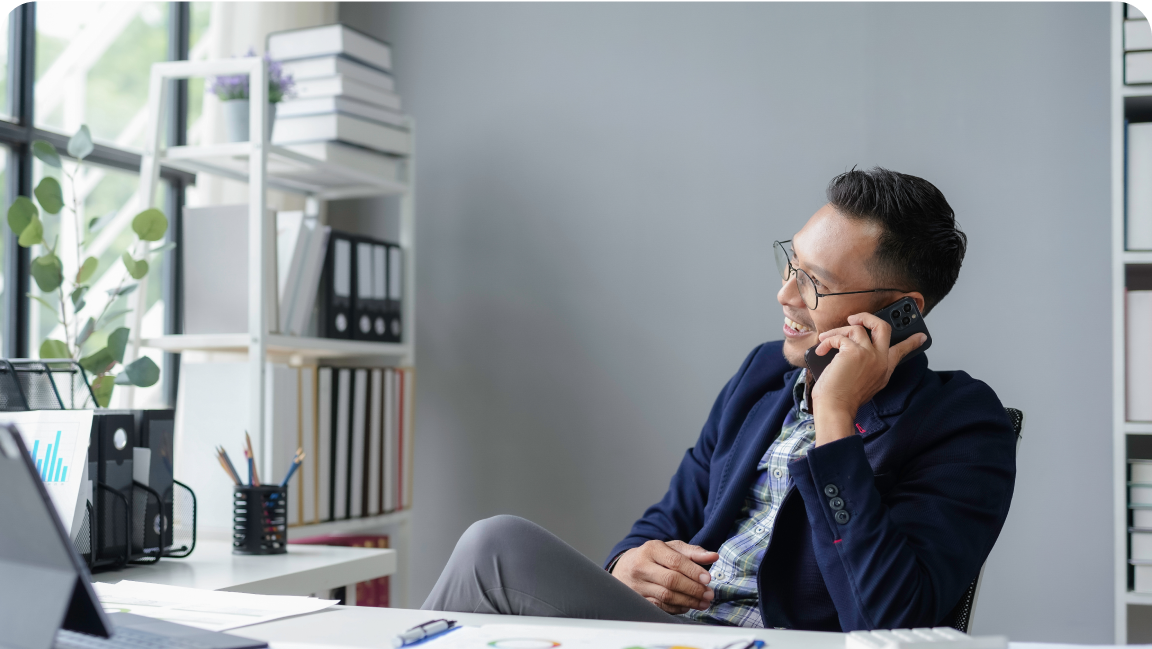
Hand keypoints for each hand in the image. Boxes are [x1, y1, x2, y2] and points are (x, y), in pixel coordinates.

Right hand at [611, 540, 717, 613]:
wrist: (626, 567)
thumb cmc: (653, 557)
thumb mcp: (671, 548)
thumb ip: (693, 552)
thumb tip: (713, 556)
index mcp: (651, 549)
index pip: (675, 561)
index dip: (693, 571)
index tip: (708, 579)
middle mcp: (642, 566)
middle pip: (671, 580)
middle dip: (693, 589)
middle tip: (708, 594)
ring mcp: (638, 585)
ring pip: (666, 596)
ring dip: (688, 601)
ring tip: (703, 602)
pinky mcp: (638, 599)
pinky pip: (661, 607)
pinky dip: (677, 608)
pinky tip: (688, 606)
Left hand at [811, 312, 926, 443]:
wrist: (836, 408)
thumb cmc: (843, 398)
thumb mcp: (865, 383)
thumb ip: (868, 367)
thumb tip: (854, 349)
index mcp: (885, 369)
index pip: (902, 352)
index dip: (912, 342)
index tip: (921, 336)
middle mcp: (880, 360)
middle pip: (883, 327)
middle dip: (867, 317)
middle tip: (854, 319)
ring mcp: (869, 354)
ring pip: (857, 328)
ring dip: (837, 331)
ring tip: (826, 339)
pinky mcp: (854, 351)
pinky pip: (839, 337)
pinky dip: (827, 341)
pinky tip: (822, 350)